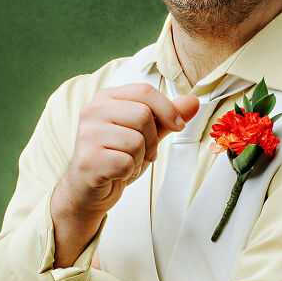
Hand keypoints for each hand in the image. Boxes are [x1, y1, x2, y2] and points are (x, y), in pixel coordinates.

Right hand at [51, 84, 198, 266]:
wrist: (87, 189)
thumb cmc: (115, 157)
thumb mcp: (144, 133)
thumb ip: (166, 117)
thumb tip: (193, 102)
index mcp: (106, 98)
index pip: (145, 91)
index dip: (168, 109)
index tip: (178, 124)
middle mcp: (92, 111)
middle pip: (143, 115)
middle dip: (152, 139)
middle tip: (142, 152)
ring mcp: (88, 135)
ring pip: (137, 141)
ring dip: (141, 158)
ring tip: (127, 161)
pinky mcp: (88, 160)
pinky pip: (127, 163)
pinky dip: (129, 172)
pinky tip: (117, 172)